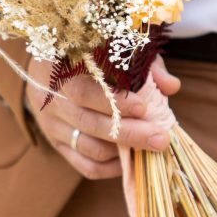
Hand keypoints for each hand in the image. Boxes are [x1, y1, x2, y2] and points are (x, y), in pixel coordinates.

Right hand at [25, 55, 180, 179]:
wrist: (46, 68)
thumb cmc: (87, 54)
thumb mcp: (112, 48)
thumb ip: (141, 64)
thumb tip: (171, 86)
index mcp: (57, 69)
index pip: (82, 91)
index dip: (113, 101)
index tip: (143, 107)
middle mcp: (49, 99)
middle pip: (87, 123)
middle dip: (128, 133)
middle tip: (160, 138)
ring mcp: (50, 124)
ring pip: (86, 146)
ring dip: (121, 151)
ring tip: (151, 148)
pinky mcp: (57, 144)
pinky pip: (84, 164)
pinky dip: (110, 167)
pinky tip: (130, 159)